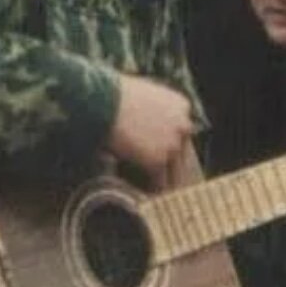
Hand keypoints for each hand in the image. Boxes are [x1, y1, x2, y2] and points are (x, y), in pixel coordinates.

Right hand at [107, 75, 193, 189]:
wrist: (102, 101)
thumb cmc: (112, 93)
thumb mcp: (141, 93)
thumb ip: (151, 110)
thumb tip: (144, 125)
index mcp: (181, 105)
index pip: (181, 129)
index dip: (168, 141)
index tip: (159, 151)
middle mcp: (183, 124)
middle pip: (181, 151)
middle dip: (169, 162)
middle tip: (161, 177)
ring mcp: (173, 144)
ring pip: (173, 169)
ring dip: (163, 178)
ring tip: (152, 190)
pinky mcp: (158, 161)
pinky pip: (158, 181)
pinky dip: (151, 188)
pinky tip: (143, 193)